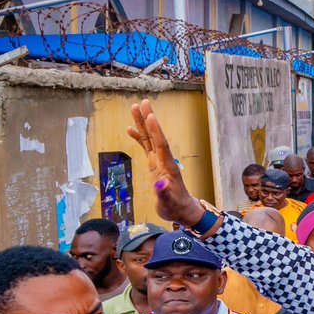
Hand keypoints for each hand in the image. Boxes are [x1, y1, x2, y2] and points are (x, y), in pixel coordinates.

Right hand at [127, 100, 205, 227]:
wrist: (182, 210)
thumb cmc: (175, 208)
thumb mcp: (168, 203)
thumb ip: (163, 193)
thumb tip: (160, 183)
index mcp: (168, 167)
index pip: (161, 145)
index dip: (156, 131)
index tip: (151, 116)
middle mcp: (164, 161)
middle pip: (155, 136)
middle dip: (149, 120)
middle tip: (143, 102)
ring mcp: (159, 162)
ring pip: (149, 139)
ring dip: (143, 124)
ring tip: (135, 108)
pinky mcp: (155, 165)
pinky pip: (146, 148)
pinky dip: (139, 138)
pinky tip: (130, 129)